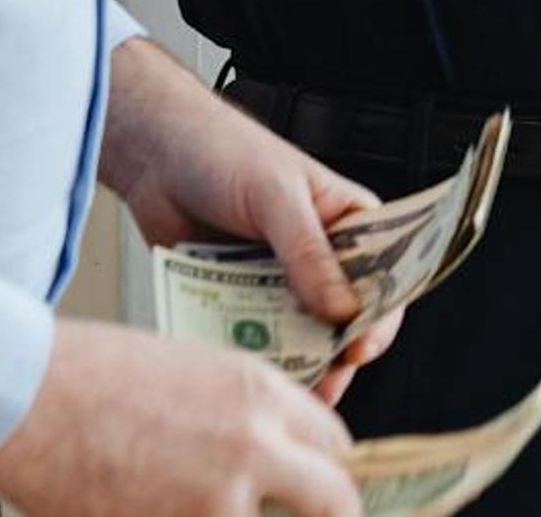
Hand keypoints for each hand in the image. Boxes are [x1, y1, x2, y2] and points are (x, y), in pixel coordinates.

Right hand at [0, 318, 359, 516]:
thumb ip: (244, 416)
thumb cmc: (92, 374)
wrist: (24, 397)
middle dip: (329, 516)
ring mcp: (215, 502)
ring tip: (202, 505)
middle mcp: (253, 447)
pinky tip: (167, 516)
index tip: (314, 490)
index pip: (336, 447)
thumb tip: (272, 458)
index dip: (327, 474)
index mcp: (260, 392)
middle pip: (336, 504)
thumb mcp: (193, 371)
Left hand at [99, 43, 403, 394]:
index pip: (385, 276)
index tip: (360, 347)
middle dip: (338, 356)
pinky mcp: (241, 299)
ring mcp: (281, 283)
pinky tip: (248, 375)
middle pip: (346, 321)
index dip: (381, 316)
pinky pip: (255, 339)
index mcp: (348, 223)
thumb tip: (343, 311)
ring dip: (299, 367)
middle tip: (324, 385)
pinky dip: (255, 359)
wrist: (155, 155)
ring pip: (302, 338)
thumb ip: (309, 252)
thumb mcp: (275, 196)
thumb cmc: (225, 152)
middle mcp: (321, 258)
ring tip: (286, 389)